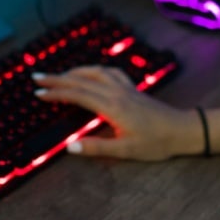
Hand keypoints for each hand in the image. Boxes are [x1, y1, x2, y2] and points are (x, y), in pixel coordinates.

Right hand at [32, 66, 202, 160]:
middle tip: (37, 77)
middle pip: (82, 80)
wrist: (182, 130)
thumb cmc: (156, 143)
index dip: (56, 93)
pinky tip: (92, 72)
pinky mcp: (133, 89)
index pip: (77, 95)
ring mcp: (125, 88)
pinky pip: (110, 72)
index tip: (38, 93)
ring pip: (95, 71)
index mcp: (111, 106)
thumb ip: (97, 148)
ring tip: (59, 75)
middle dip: (58, 78)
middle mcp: (116, 92)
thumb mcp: (126, 150)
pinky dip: (95, 69)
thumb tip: (69, 147)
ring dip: (75, 71)